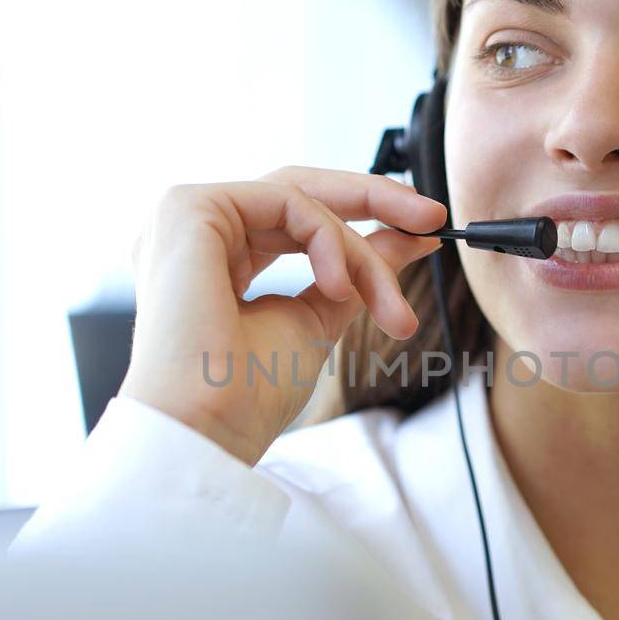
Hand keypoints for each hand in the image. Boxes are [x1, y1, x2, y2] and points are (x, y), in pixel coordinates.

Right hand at [118, 166, 446, 465]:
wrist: (208, 429)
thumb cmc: (248, 395)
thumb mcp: (322, 316)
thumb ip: (358, 270)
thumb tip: (409, 237)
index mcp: (216, 259)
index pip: (294, 217)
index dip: (361, 219)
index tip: (424, 235)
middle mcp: (197, 232)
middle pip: (298, 190)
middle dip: (374, 199)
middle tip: (432, 218)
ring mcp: (187, 217)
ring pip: (301, 199)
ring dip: (357, 247)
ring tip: (387, 305)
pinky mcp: (189, 207)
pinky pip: (288, 201)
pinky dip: (329, 240)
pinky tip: (341, 289)